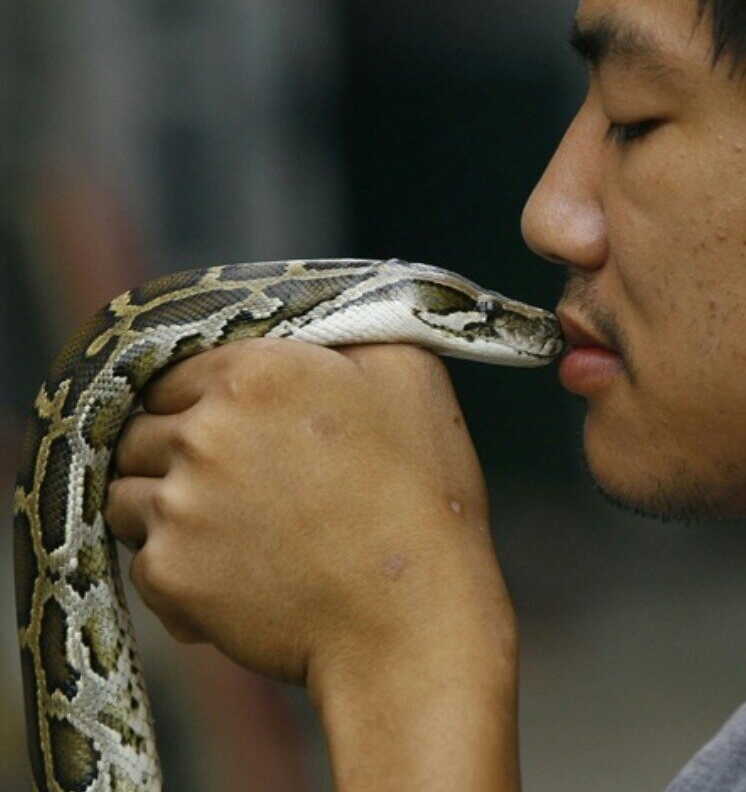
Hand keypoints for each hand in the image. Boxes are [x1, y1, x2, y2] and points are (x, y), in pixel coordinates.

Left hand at [104, 338, 520, 788]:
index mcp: (257, 372)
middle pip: (143, 429)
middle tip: (235, 483)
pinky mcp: (170, 574)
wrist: (412, 619)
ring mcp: (179, 504)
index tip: (234, 430)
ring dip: (165, 507)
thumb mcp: (412, 380)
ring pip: (129, 491)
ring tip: (230, 530)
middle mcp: (203, 430)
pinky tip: (235, 577)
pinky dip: (177, 569)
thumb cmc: (422, 499)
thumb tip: (318, 321)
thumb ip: (353, 326)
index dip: (204, 400)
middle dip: (178, 452)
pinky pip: (141, 560)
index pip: (178, 371)